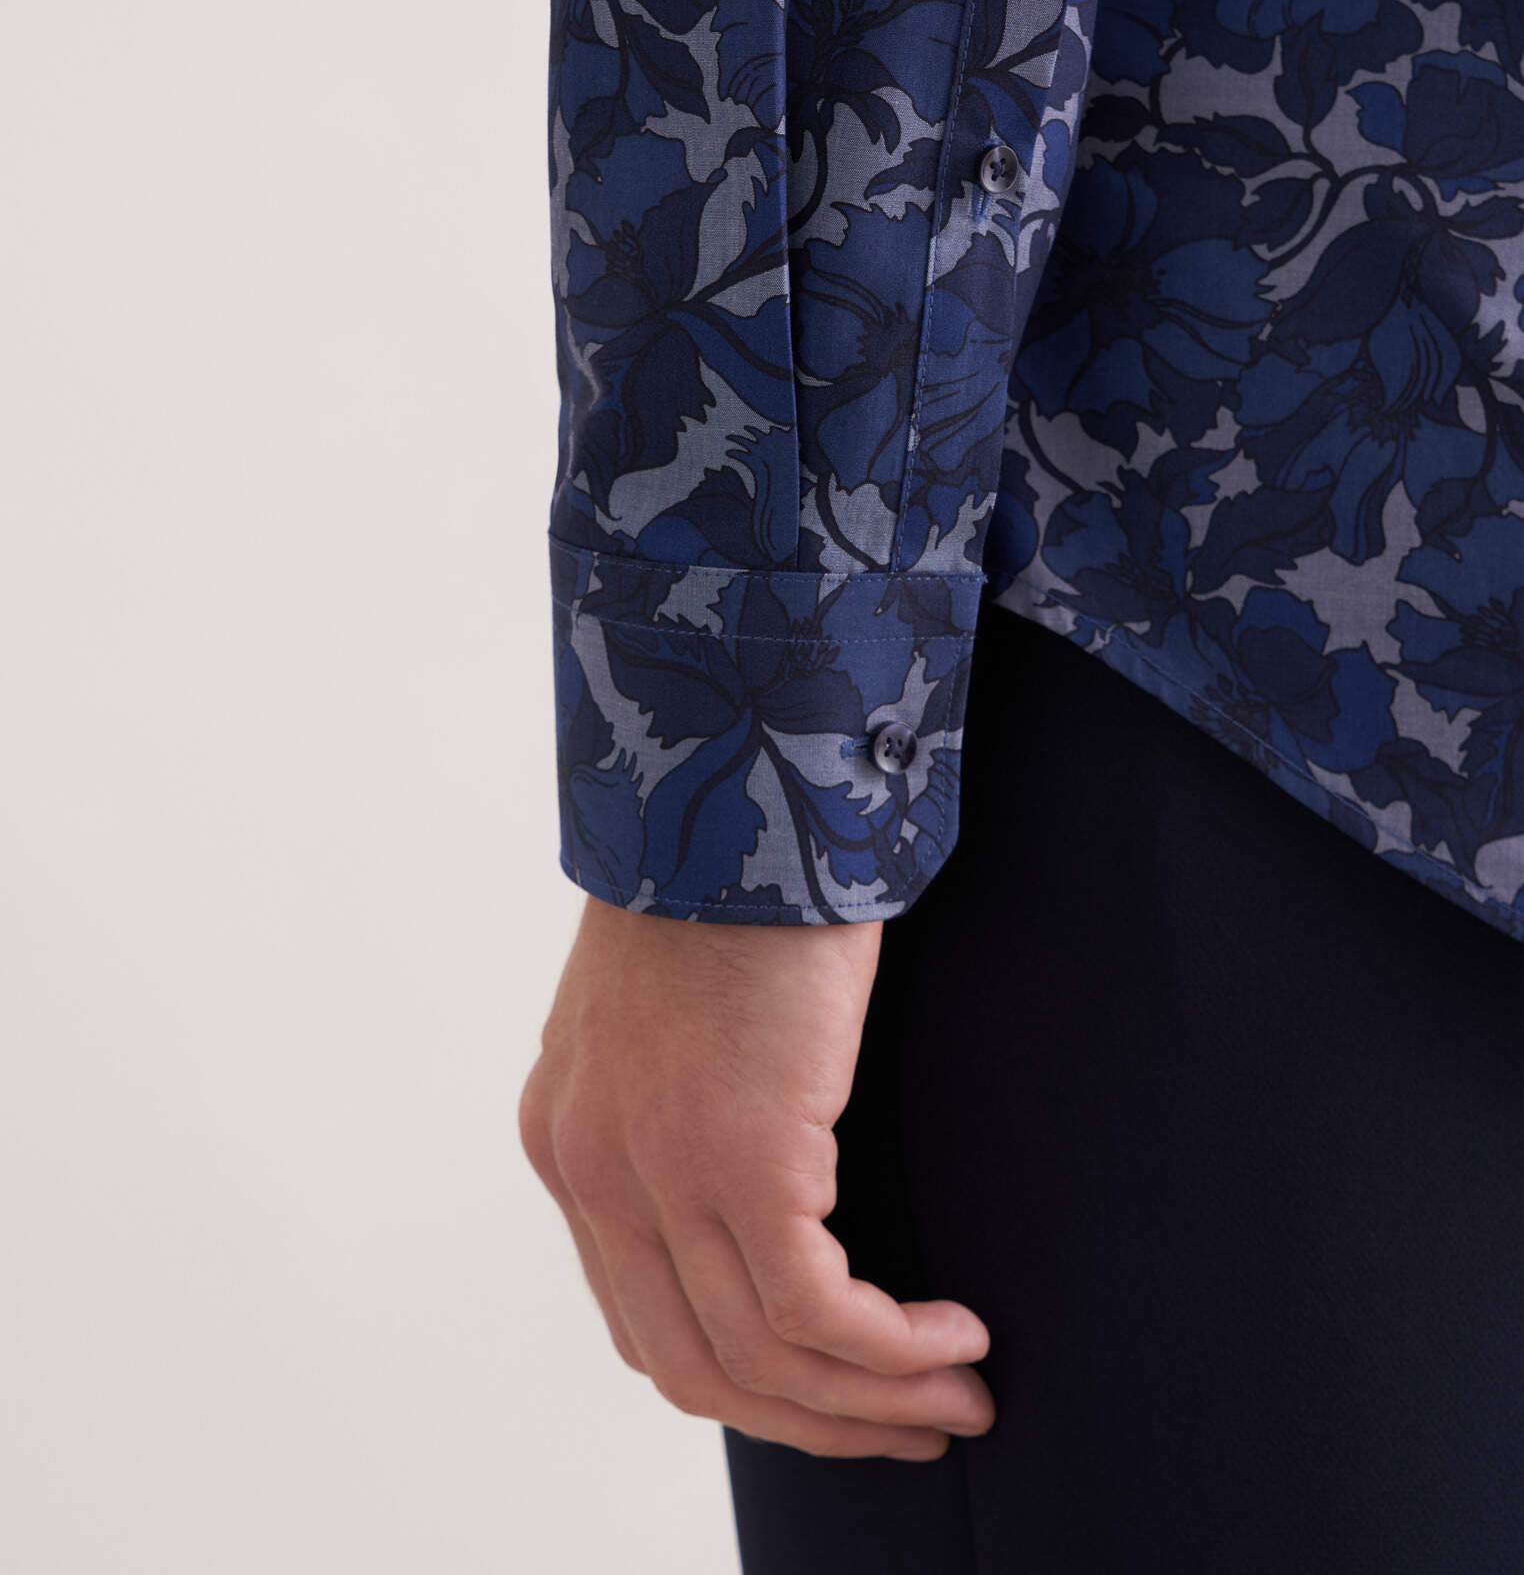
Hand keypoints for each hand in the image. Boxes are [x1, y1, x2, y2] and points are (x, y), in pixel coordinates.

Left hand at [518, 895, 994, 1460]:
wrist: (736, 781)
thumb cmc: (729, 875)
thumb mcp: (669, 1013)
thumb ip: (681, 1109)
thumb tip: (769, 1191)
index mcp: (569, 1141)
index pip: (647, 1321)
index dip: (751, 1381)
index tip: (839, 1392)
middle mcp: (593, 1170)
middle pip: (698, 1367)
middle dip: (815, 1420)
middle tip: (914, 1425)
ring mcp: (656, 1171)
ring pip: (765, 1358)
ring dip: (873, 1399)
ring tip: (961, 1396)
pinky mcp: (738, 1156)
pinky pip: (821, 1312)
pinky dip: (894, 1345)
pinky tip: (955, 1334)